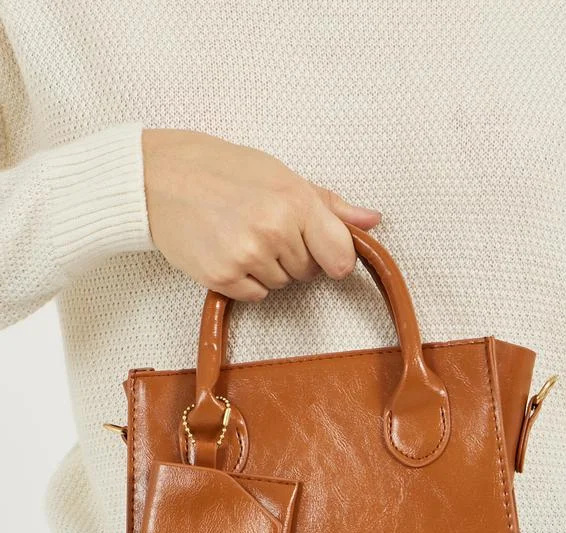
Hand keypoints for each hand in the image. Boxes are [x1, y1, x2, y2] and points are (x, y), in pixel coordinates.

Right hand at [142, 128, 381, 299]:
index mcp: (295, 201)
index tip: (321, 250)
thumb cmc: (222, 170)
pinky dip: (246, 282)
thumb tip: (372, 220)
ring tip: (241, 235)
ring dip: (269, 269)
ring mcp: (247, 256)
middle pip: (308, 271)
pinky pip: (255, 296)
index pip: (341, 256)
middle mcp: (274, 231)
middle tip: (263, 227)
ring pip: (281, 285)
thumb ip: (329, 204)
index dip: (334, 256)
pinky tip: (229, 252)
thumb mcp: (280, 175)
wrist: (159, 177)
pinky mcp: (222, 277)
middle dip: (294, 256)